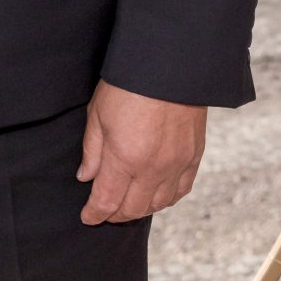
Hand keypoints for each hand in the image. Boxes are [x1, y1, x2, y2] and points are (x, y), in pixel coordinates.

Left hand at [77, 81, 206, 224]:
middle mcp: (153, 168)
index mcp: (125, 158)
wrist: (171, 63)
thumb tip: (86, 176)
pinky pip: (181, 190)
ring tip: (128, 203)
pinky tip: (157, 195)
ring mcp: (177, 164)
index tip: (88, 217)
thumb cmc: (129, 84)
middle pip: (133, 209)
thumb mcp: (98, 114)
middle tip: (105, 211)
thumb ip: (92, 151)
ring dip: (141, 208)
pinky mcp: (194, 155)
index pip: (107, 201)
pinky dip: (166, 199)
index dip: (95, 214)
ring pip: (159, 204)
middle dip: (115, 215)